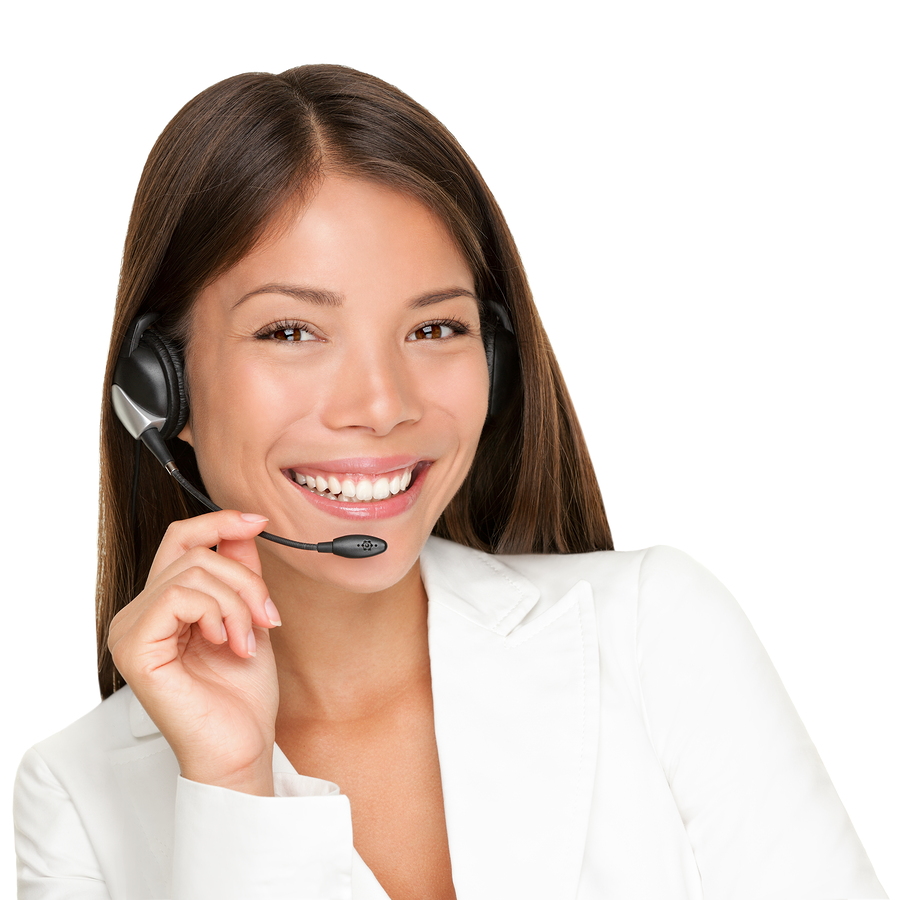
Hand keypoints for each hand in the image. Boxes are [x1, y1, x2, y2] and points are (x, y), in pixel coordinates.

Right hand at [108, 510, 280, 794]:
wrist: (240, 747)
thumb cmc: (242, 695)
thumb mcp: (249, 617)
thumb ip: (240, 573)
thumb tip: (243, 527)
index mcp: (162, 605)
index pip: (181, 540)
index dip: (219, 522)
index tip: (259, 521)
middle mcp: (138, 614)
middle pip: (193, 552)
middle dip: (244, 579)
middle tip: (268, 616)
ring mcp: (130, 630)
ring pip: (191, 573)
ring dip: (237, 603)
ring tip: (249, 639)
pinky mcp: (133, 648)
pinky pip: (177, 597)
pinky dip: (217, 614)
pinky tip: (228, 644)